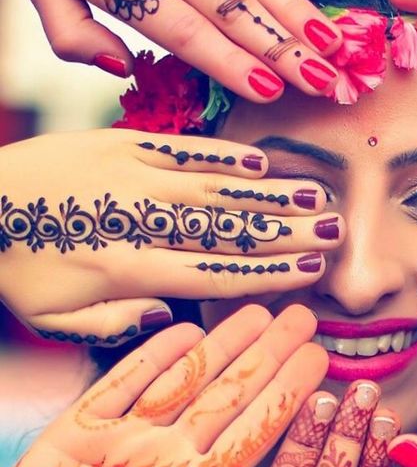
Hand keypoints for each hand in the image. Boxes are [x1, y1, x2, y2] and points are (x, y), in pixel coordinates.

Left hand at [0, 130, 340, 343]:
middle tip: (333, 233)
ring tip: (316, 196)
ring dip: (268, 193)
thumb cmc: (12, 271)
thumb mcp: (53, 319)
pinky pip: (177, 148)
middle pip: (223, 227)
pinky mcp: (112, 142)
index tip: (310, 274)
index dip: (265, 272)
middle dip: (284, 231)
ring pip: (210, 185)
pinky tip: (262, 162)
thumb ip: (116, 325)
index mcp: (121, 268)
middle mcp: (132, 218)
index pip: (210, 271)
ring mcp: (125, 174)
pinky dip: (221, 153)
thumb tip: (172, 318)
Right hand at [0, 303, 326, 466]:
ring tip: (259, 312)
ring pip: (185, 383)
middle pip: (230, 400)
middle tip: (306, 319)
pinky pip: (124, 382)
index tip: (323, 362)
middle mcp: (169, 463)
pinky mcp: (80, 430)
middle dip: (268, 358)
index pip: (254, 437)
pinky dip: (154, 356)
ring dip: (222, 347)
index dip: (288, 398)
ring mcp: (127, 443)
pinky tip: (188, 330)